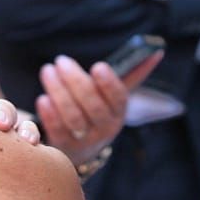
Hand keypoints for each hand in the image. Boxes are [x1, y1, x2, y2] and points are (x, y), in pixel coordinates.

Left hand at [36, 50, 162, 166]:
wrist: (82, 148)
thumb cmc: (99, 109)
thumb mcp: (114, 96)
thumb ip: (133, 74)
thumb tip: (157, 51)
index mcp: (119, 112)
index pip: (119, 98)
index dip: (109, 83)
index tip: (97, 66)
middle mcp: (106, 128)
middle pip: (92, 105)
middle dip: (76, 81)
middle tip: (61, 61)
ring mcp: (85, 140)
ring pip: (72, 116)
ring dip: (58, 91)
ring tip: (48, 70)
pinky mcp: (65, 147)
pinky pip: (56, 130)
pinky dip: (49, 113)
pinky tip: (43, 97)